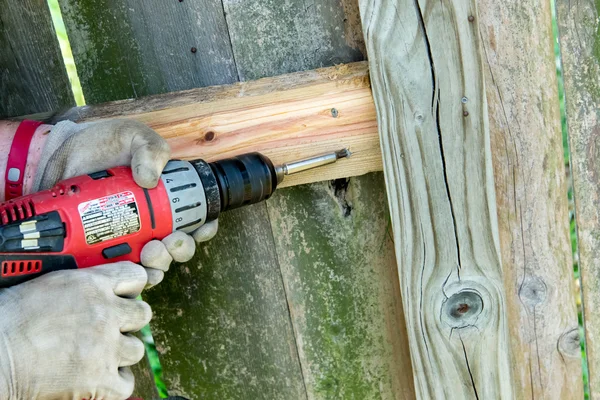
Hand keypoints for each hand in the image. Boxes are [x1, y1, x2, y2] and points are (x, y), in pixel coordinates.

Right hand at [0, 262, 150, 398]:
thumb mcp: (51, 283)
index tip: (126, 294)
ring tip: (98, 353)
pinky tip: (99, 376)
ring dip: (120, 352)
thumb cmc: (11, 318)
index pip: (136, 276)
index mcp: (92, 285)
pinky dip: (115, 382)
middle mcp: (105, 313)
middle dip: (128, 320)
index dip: (132, 287)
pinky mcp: (100, 380)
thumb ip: (86, 281)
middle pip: (143, 313)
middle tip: (110, 327)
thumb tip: (106, 284)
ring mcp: (105, 348)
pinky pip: (127, 382)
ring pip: (136, 348)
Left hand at [35, 119, 218, 286]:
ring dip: (159, 263)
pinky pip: (125, 271)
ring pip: (156, 264)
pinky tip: (128, 266)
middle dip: (181, 249)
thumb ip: (148, 149)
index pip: (197, 220)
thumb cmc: (104, 144)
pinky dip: (131, 274)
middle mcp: (154, 222)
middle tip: (169, 240)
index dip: (205, 229)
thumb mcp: (133, 136)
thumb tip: (149, 180)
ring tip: (148, 251)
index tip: (201, 228)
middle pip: (180, 248)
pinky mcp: (107, 250)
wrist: (63, 155)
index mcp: (168, 197)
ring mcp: (131, 238)